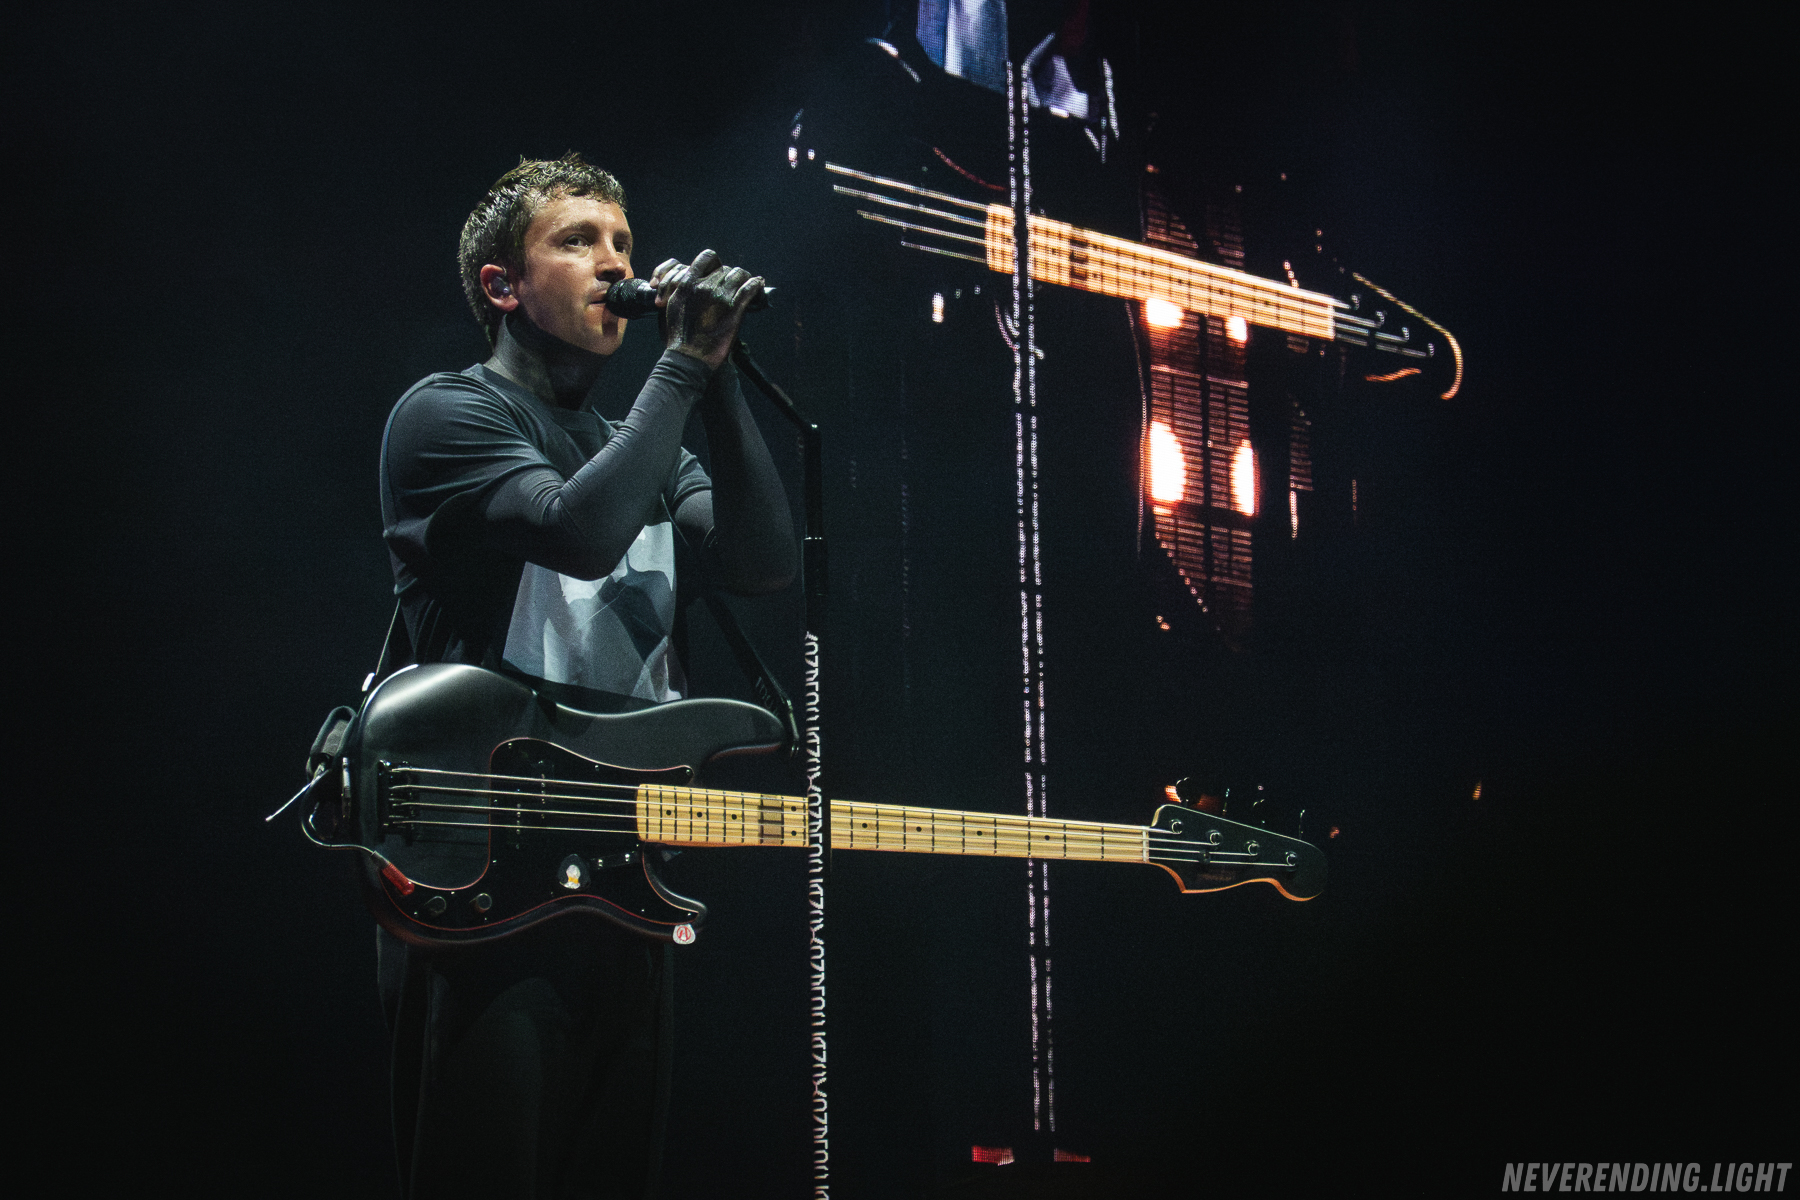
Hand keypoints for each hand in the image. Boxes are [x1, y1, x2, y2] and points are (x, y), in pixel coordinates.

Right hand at [651, 250, 763, 369]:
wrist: (688, 358)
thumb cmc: (677, 337)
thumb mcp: (670, 307)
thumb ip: (679, 291)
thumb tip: (686, 283)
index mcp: (687, 284)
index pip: (706, 258)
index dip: (714, 262)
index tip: (716, 270)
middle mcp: (704, 287)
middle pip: (723, 269)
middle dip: (728, 275)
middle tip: (732, 282)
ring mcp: (720, 297)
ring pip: (738, 274)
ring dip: (743, 277)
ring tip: (747, 281)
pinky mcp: (734, 310)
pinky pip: (749, 289)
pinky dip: (756, 284)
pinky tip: (758, 283)